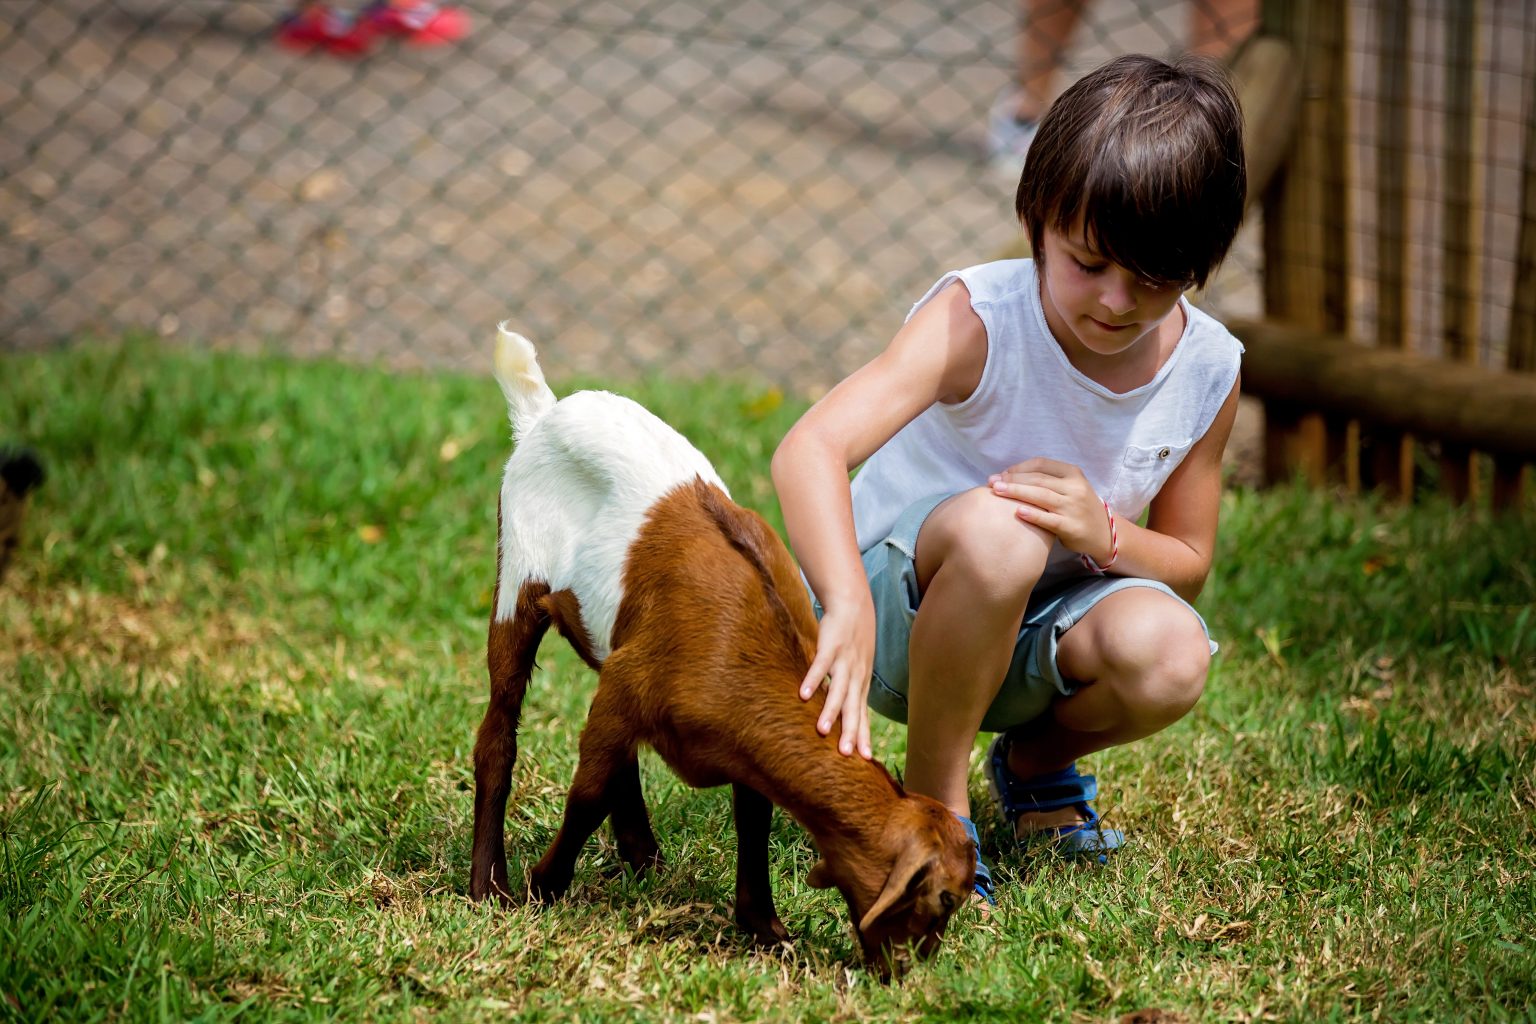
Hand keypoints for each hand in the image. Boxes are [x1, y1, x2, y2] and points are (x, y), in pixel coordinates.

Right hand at [797, 599, 874, 758]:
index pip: (863, 714)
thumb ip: (849, 689)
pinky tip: (802, 694)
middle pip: (853, 708)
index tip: (864, 760)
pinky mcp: (831, 646)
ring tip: (823, 731)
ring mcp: (844, 661)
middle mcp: (856, 676)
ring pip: (838, 690)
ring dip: (831, 710)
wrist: (854, 603)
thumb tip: (842, 713)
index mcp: (861, 683)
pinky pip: (821, 666)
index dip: (863, 735)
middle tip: (845, 755)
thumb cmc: (853, 640)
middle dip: (850, 731)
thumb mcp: (856, 666)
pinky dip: (813, 680)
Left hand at [989, 457, 1111, 562]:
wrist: (1104, 533)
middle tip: (992, 482)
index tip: (1002, 473)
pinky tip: (1017, 512)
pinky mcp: (1071, 526)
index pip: (1041, 464)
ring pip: (1041, 496)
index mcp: (1073, 473)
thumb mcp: (1070, 487)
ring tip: (997, 492)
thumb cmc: (1078, 508)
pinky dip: (1032, 515)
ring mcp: (1073, 507)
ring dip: (1016, 492)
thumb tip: (1010, 476)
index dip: (1019, 467)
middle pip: (1038, 479)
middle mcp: (1075, 487)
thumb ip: (1048, 480)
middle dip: (1012, 480)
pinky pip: (1048, 519)